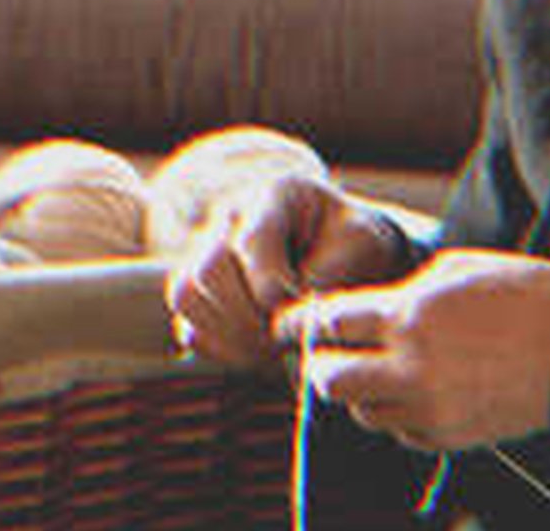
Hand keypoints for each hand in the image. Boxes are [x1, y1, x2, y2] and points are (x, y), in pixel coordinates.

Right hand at [165, 175, 414, 366]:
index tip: (297, 307)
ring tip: (272, 350)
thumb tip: (287, 319)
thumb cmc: (352, 243)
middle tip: (286, 337)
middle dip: (250, 315)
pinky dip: (221, 350)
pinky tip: (257, 355)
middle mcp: (230, 217)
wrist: (342, 249)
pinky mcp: (200, 293)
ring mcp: (206, 252)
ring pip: (187, 296)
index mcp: (275, 194)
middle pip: (210, 269)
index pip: (251, 237)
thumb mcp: (362, 244)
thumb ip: (331, 273)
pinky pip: (189, 326)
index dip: (270, 282)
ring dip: (231, 336)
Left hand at [273, 249, 549, 451]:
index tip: (287, 325)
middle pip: (328, 379)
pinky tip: (418, 392)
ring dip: (361, 392)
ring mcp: (430, 408)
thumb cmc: (524, 295)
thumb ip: (402, 293)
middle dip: (322, 364)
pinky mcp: (450, 437)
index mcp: (409, 315)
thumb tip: (365, 310)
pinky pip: (399, 434)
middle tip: (331, 353)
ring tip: (383, 370)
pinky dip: (398, 416)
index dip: (301, 322)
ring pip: (361, 412)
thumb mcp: (455, 270)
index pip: (328, 323)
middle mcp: (411, 367)